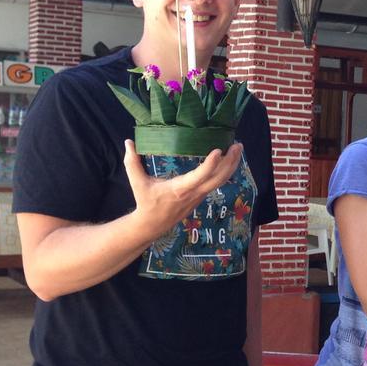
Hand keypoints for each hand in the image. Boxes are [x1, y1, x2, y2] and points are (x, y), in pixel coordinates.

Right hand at [123, 139, 241, 239]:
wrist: (153, 224)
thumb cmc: (146, 201)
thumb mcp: (137, 182)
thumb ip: (132, 162)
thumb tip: (128, 141)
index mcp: (180, 189)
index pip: (199, 177)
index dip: (210, 164)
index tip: (218, 150)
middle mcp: (194, 192)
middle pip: (219, 179)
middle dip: (231, 162)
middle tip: (237, 145)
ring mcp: (200, 195)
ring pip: (221, 181)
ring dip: (232, 165)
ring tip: (238, 148)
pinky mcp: (201, 195)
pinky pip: (217, 182)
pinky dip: (225, 170)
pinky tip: (229, 159)